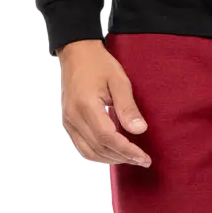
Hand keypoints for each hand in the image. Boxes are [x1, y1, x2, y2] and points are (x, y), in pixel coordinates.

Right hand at [59, 40, 151, 167]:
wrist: (76, 52)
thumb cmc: (99, 63)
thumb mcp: (118, 79)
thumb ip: (127, 106)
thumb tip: (140, 130)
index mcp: (86, 105)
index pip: (108, 137)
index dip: (127, 150)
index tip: (144, 157)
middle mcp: (73, 117)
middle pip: (98, 148)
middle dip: (122, 157)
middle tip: (142, 160)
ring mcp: (68, 121)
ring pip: (88, 152)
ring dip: (110, 159)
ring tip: (130, 158)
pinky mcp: (67, 123)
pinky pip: (82, 147)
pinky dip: (98, 153)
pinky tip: (113, 150)